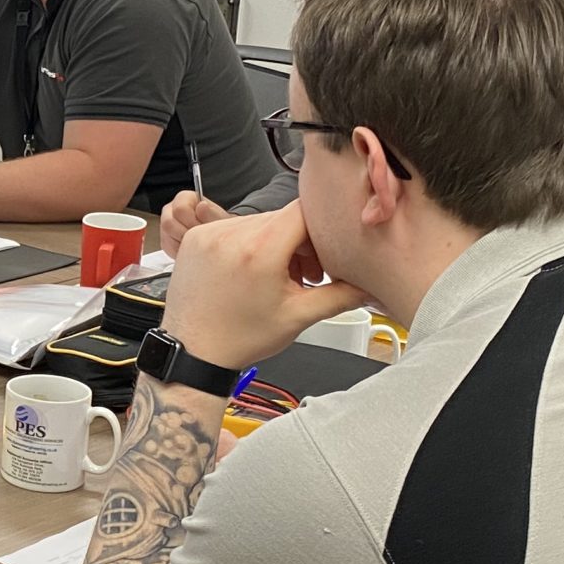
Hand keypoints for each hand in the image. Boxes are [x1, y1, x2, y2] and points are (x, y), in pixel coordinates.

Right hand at [158, 193, 230, 256]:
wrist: (216, 237)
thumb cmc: (217, 224)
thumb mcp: (219, 218)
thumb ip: (210, 213)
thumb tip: (201, 206)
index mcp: (184, 198)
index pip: (180, 209)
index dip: (191, 222)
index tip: (202, 228)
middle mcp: (171, 209)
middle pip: (168, 223)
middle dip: (186, 234)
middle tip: (199, 237)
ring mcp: (166, 224)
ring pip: (167, 236)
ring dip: (183, 243)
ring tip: (196, 243)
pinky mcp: (165, 239)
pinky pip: (168, 247)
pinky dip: (180, 250)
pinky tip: (191, 248)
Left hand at [161, 202, 369, 370]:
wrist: (193, 351)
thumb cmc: (240, 338)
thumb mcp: (297, 317)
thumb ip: (340, 296)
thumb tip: (370, 286)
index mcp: (260, 250)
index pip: (304, 211)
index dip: (320, 230)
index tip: (323, 253)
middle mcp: (231, 234)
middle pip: (282, 218)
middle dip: (299, 242)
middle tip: (303, 276)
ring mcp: (209, 232)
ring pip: (258, 221)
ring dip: (273, 242)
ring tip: (275, 277)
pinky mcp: (195, 237)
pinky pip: (232, 227)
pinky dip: (247, 243)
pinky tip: (249, 272)